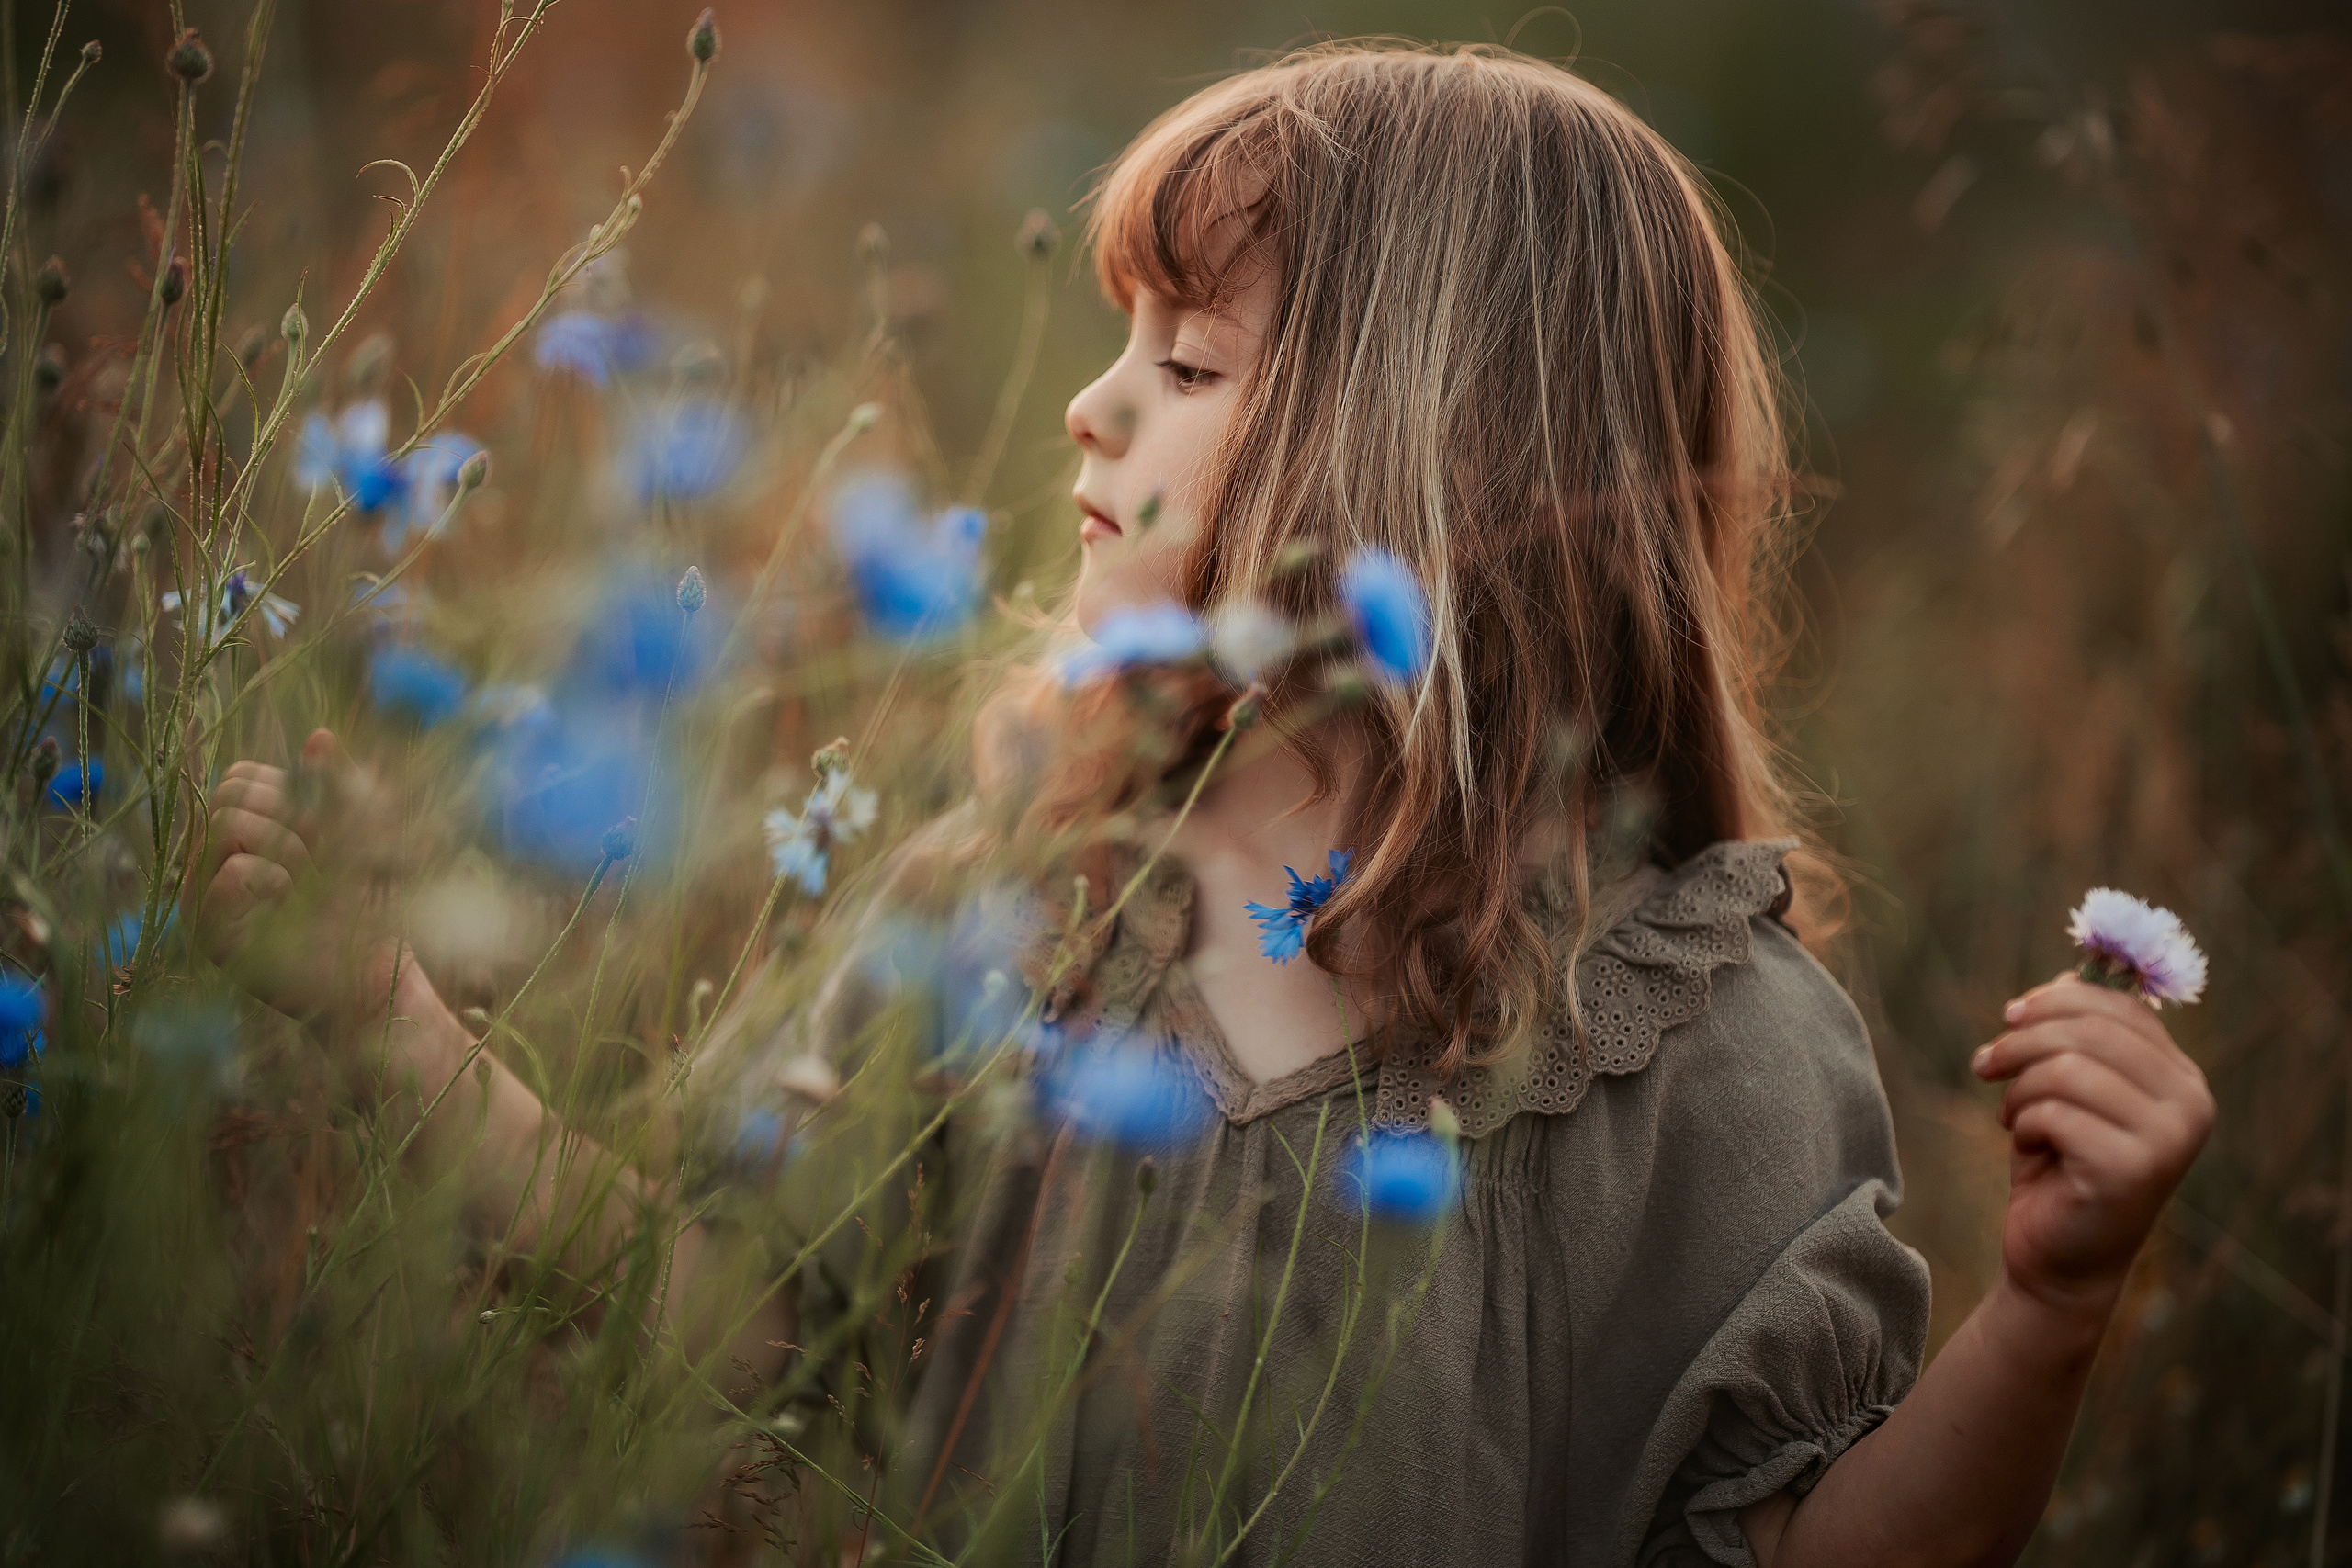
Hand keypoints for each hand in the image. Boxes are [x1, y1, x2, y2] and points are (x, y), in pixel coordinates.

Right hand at [188, 727, 405, 1030]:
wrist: (378, 974)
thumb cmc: (368, 902)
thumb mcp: (365, 830)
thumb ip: (343, 785)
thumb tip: (320, 737)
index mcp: (238, 835)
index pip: (238, 776)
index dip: (288, 790)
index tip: (322, 827)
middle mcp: (209, 863)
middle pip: (227, 795)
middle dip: (289, 816)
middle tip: (319, 859)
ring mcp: (203, 900)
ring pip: (226, 825)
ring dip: (288, 847)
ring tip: (307, 886)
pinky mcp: (211, 936)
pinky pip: (229, 873)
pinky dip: (273, 879)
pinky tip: (288, 904)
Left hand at [1972, 972, 2214, 1315]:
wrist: (2058, 1258)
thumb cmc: (2059, 1165)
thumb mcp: (2065, 1089)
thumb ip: (2074, 1034)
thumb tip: (2066, 972)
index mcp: (2182, 1079)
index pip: (2120, 1007)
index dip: (2055, 1000)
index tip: (2009, 1017)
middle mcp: (2191, 1105)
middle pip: (2090, 1030)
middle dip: (2022, 1040)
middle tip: (1986, 1064)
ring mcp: (2168, 1140)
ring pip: (2067, 1069)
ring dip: (2020, 1087)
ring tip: (2012, 1115)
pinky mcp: (2132, 1171)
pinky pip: (2055, 1113)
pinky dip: (2024, 1122)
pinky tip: (2026, 1144)